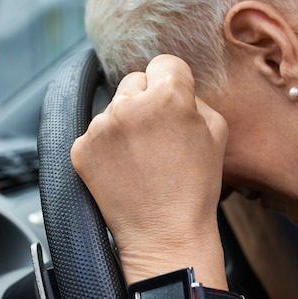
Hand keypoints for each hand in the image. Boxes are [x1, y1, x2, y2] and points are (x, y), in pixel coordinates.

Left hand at [71, 55, 227, 285]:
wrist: (165, 235)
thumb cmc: (196, 187)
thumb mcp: (216, 132)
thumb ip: (194, 98)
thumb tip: (172, 86)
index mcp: (167, 95)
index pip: (165, 63)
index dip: (173, 82)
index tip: (173, 103)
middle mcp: (129, 104)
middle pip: (134, 80)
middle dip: (145, 100)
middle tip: (158, 135)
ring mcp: (101, 126)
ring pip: (113, 107)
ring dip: (125, 123)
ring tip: (142, 159)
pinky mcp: (81, 148)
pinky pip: (95, 133)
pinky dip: (106, 147)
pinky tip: (123, 169)